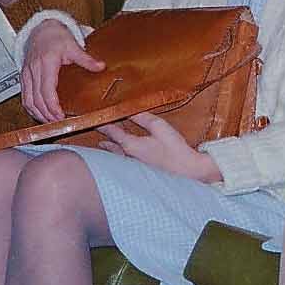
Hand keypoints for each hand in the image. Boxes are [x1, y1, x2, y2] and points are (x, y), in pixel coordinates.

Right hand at [20, 20, 104, 121]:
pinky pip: (25, 96)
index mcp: (46, 64)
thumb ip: (86, 58)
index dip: (52, 107)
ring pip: (28, 100)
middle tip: (58, 123)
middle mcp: (33, 70)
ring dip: (37, 113)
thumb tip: (100, 66)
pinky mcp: (24, 76)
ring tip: (49, 122)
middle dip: (46, 114)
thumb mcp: (73, 45)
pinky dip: (30, 107)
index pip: (46, 91)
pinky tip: (39, 113)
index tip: (60, 116)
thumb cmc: (56, 36)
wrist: (41, 29)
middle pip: (36, 99)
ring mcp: (26, 74)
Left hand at [96, 112, 222, 182]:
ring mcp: (134, 167)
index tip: (96, 119)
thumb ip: (143, 118)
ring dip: (110, 150)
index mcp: (131, 146)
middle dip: (105, 139)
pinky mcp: (142, 173)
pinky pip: (125, 163)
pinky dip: (119, 157)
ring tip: (103, 146)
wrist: (188, 173)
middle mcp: (128, 158)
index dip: (104, 124)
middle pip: (112, 147)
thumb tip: (130, 111)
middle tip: (98, 134)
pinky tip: (122, 158)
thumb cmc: (174, 150)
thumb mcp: (160, 128)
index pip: (113, 132)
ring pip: (116, 157)